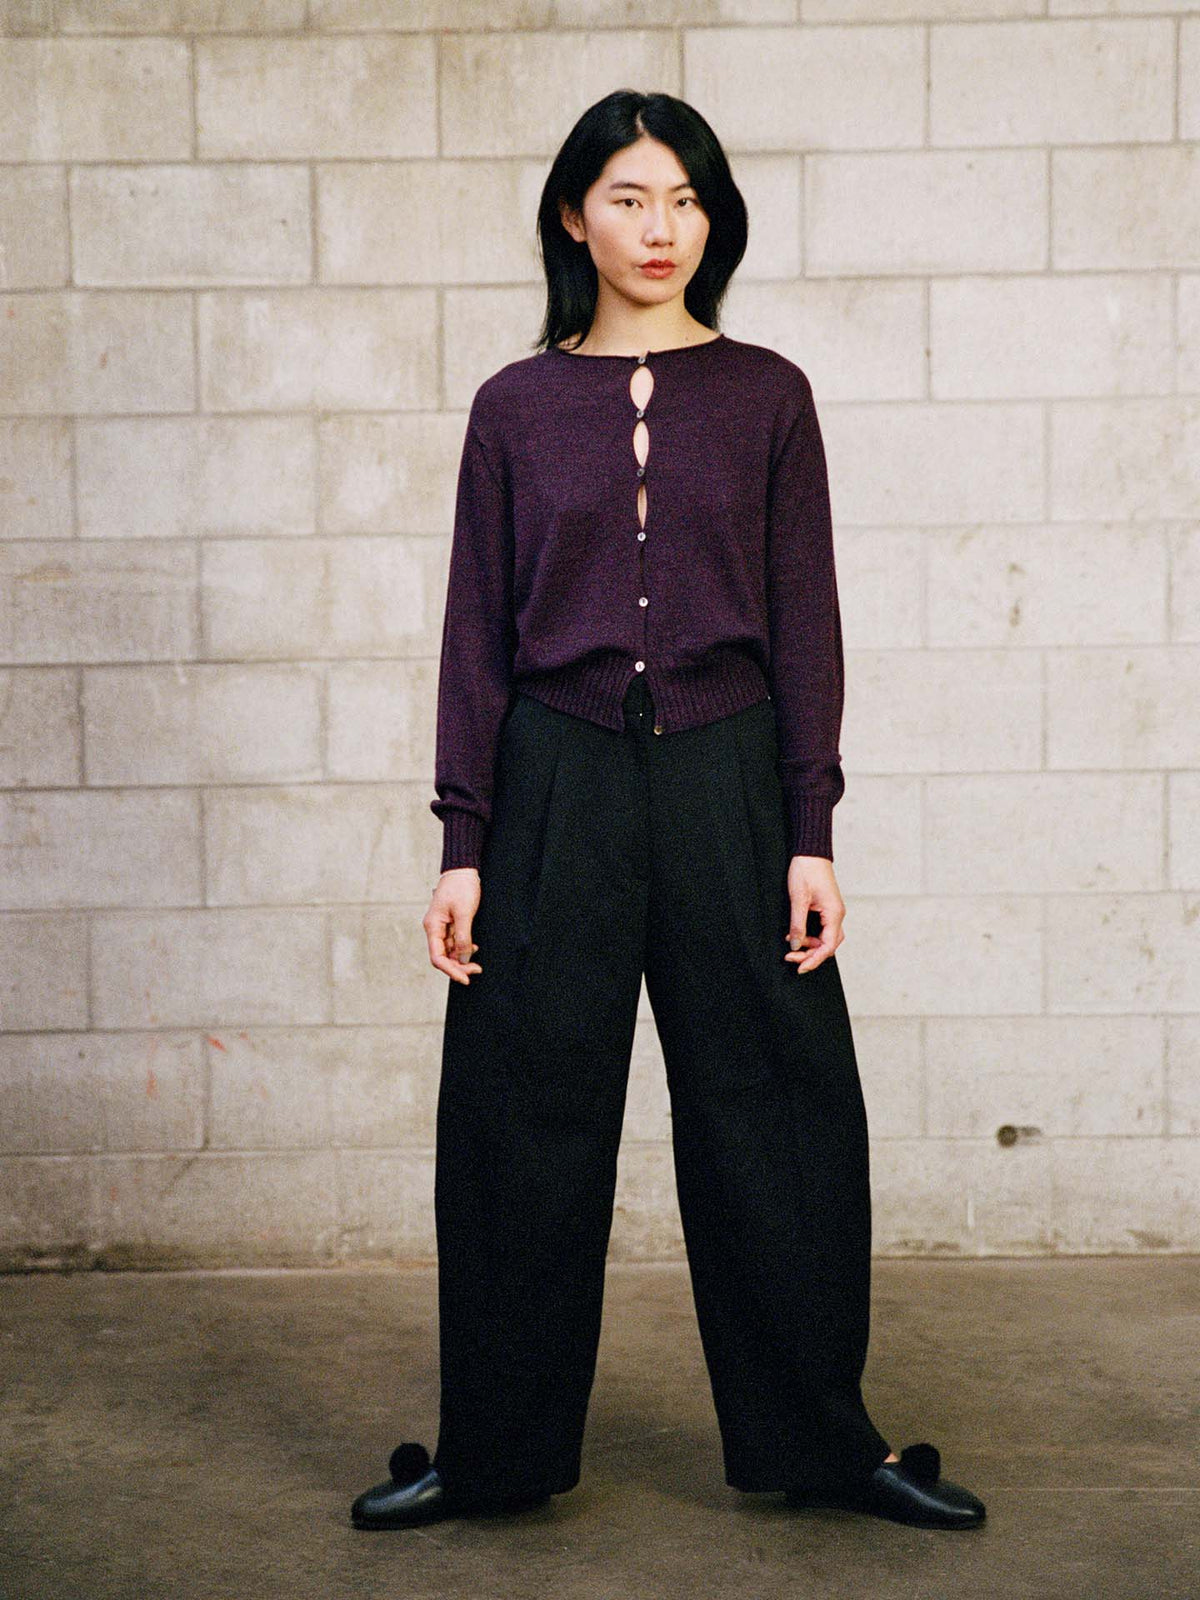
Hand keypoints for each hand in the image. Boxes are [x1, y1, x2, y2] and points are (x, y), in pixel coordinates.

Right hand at [425, 867, 482, 984]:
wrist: (463, 870)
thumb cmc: (461, 888)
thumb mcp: (464, 913)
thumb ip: (462, 937)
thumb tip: (462, 960)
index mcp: (433, 927)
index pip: (437, 957)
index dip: (450, 970)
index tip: (465, 978)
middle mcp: (435, 929)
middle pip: (443, 957)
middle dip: (458, 966)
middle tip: (476, 970)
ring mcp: (442, 928)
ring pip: (449, 952)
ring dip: (461, 960)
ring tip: (477, 963)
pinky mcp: (451, 924)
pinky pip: (454, 943)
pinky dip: (463, 949)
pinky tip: (474, 949)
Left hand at [783, 855, 844, 973]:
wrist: (810, 852)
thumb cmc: (806, 871)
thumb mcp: (798, 899)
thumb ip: (797, 924)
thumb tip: (796, 946)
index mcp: (834, 913)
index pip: (828, 946)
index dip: (814, 959)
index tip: (800, 967)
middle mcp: (837, 915)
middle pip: (828, 945)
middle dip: (810, 955)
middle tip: (790, 958)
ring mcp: (833, 912)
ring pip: (825, 938)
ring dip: (809, 946)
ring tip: (791, 946)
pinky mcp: (827, 908)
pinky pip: (822, 929)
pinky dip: (809, 936)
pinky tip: (796, 935)